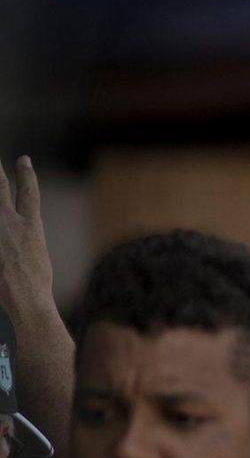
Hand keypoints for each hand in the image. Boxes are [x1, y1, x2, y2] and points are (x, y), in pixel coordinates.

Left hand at [0, 157, 54, 311]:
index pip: (29, 191)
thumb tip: (21, 229)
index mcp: (30, 225)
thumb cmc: (35, 282)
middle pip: (0, 187)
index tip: (24, 160)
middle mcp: (10, 222)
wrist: (26, 298)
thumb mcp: (37, 253)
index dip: (27, 173)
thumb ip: (24, 236)